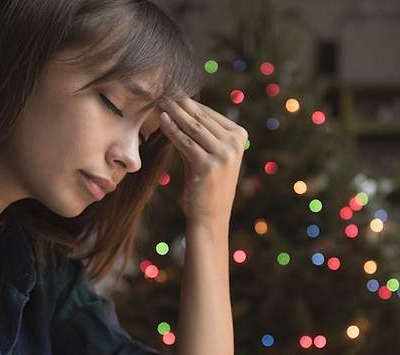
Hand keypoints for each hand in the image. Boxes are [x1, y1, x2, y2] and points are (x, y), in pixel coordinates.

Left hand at [158, 97, 247, 226]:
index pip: (210, 114)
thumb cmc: (208, 185)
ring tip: (160, 102)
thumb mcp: (212, 154)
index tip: (173, 92)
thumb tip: (182, 106)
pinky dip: (172, 129)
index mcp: (239, 137)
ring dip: (174, 113)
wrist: (211, 216)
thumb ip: (203, 133)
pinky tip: (162, 121)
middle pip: (201, 118)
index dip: (190, 103)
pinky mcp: (207, 165)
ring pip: (192, 127)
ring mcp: (223, 154)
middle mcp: (234, 143)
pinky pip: (185, 142)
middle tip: (163, 92)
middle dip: (180, 104)